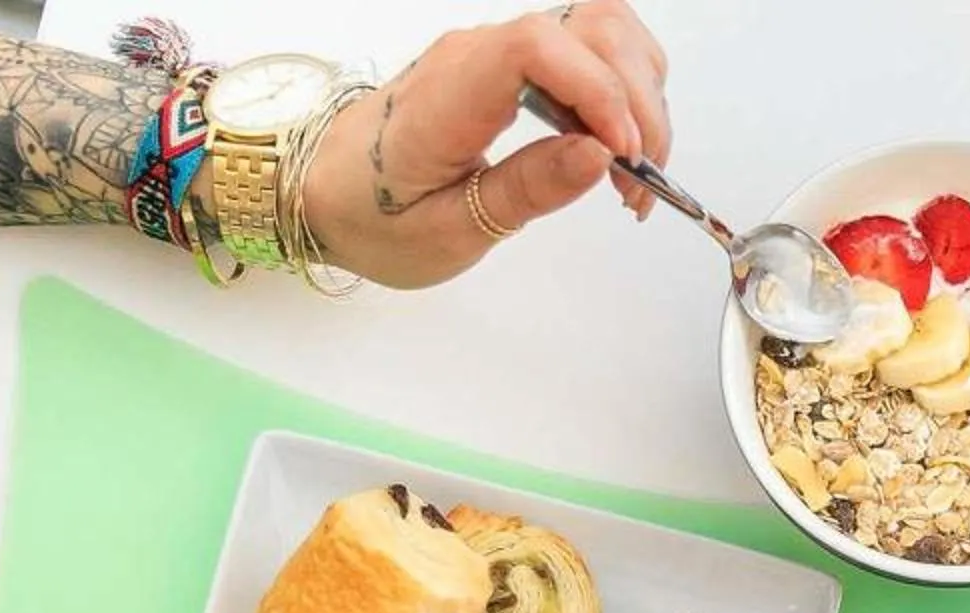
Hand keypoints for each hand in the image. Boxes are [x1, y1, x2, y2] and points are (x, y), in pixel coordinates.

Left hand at [298, 1, 670, 289]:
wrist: (330, 190)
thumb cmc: (376, 215)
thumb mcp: (445, 231)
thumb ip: (524, 190)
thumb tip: (598, 155)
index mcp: (450, 92)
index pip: (537, 47)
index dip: (597, 91)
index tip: (621, 157)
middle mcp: (480, 52)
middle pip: (592, 25)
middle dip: (637, 102)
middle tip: (638, 183)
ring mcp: (502, 50)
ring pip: (604, 30)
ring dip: (640, 96)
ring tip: (631, 172)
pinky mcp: (518, 62)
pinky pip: (592, 50)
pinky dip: (623, 94)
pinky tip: (614, 151)